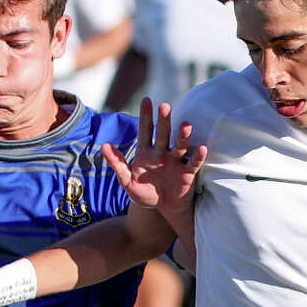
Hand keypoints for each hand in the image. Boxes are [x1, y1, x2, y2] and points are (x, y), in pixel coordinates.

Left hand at [104, 97, 204, 217]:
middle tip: (165, 106)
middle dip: (164, 121)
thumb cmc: (145, 192)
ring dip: (183, 136)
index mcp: (146, 152)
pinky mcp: (187, 173)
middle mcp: (162, 153)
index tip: (146, 100)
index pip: (145, 130)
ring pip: (180, 146)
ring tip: (186, 124)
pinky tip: (203, 148)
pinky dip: (198, 156)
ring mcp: (175, 162)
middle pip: (163, 134)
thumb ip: (117, 163)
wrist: (163, 207)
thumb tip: (104, 145)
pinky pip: (193, 163)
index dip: (145, 116)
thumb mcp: (127, 180)